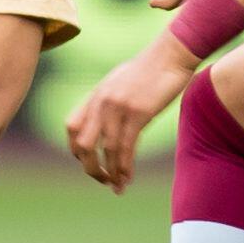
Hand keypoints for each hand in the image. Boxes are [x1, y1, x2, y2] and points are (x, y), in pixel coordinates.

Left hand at [64, 35, 199, 193]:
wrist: (171, 55)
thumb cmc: (150, 69)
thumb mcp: (120, 82)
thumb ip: (108, 101)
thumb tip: (106, 120)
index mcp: (96, 95)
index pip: (72, 127)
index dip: (76, 149)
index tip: (89, 161)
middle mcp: (102, 102)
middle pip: (83, 144)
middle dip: (90, 168)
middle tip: (102, 180)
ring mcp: (119, 108)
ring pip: (107, 151)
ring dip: (112, 173)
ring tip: (118, 187)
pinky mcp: (139, 113)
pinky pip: (127, 148)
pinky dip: (126, 167)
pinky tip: (128, 178)